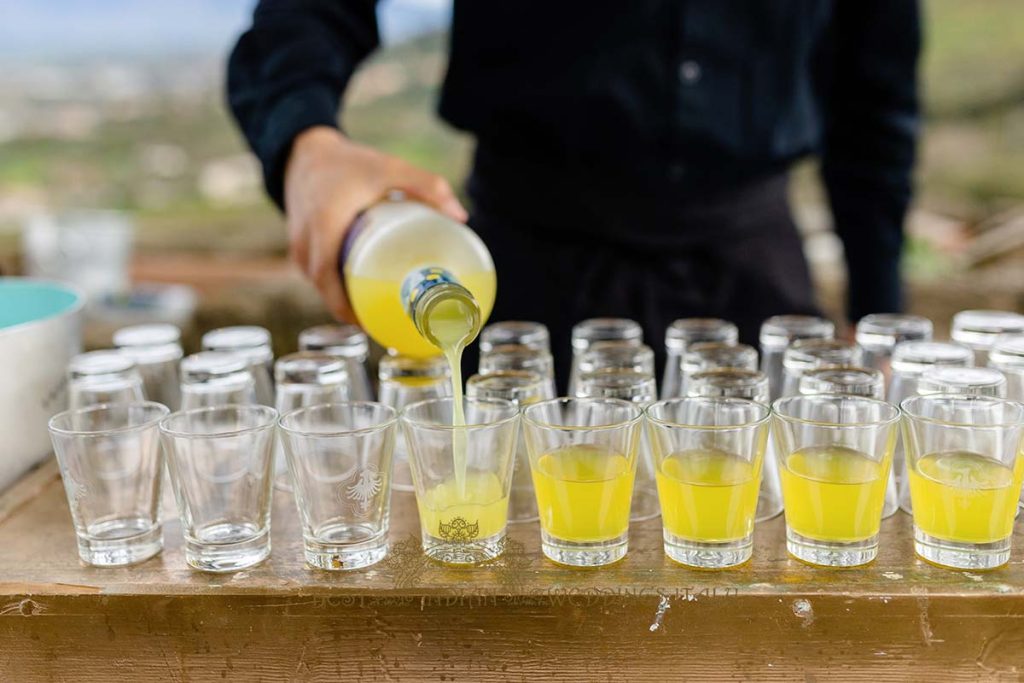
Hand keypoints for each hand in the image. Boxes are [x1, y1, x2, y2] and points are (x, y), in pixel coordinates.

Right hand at [283, 126, 467, 321]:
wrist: (304, 151)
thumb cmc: (349, 162)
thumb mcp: (390, 168)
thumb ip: (427, 186)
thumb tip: (461, 218)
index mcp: (324, 226)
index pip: (329, 279)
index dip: (348, 307)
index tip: (374, 322)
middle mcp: (305, 241)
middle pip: (326, 290)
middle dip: (354, 311)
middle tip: (387, 322)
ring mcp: (298, 245)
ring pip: (320, 286)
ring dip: (344, 302)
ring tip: (377, 312)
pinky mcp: (298, 246)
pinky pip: (316, 276)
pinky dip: (335, 289)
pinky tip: (358, 294)